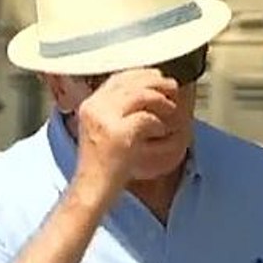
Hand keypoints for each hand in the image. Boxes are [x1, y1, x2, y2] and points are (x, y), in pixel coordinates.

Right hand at [71, 69, 179, 203]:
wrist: (91, 189)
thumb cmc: (100, 165)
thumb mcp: (100, 131)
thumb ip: (113, 112)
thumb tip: (140, 94)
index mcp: (89, 106)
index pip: (117, 78)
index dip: (140, 74)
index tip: (157, 76)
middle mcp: (94, 109)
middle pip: (130, 82)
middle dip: (156, 82)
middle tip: (173, 87)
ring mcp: (105, 121)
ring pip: (140, 95)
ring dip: (161, 100)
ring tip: (171, 108)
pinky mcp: (119, 135)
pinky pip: (147, 118)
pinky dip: (158, 123)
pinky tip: (161, 131)